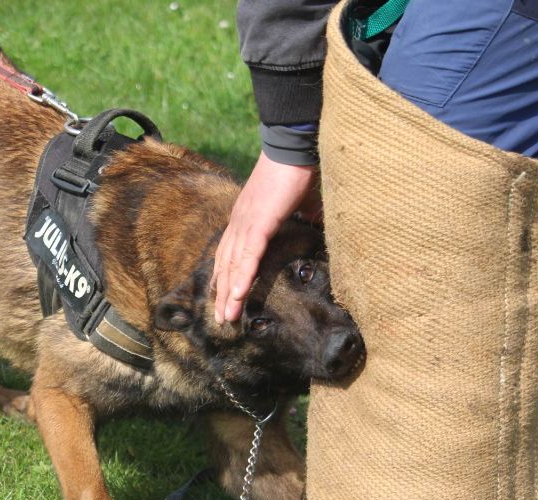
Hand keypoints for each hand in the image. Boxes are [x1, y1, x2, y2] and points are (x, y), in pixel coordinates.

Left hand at [212, 152, 320, 323]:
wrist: (294, 144)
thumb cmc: (298, 170)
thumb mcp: (300, 203)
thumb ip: (303, 219)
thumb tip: (314, 229)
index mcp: (246, 218)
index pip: (230, 253)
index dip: (224, 276)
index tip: (222, 297)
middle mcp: (239, 221)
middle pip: (225, 264)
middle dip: (222, 293)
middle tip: (222, 318)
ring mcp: (246, 221)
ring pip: (233, 264)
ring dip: (229, 293)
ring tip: (227, 317)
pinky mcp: (259, 220)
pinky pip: (248, 254)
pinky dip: (241, 276)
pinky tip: (237, 295)